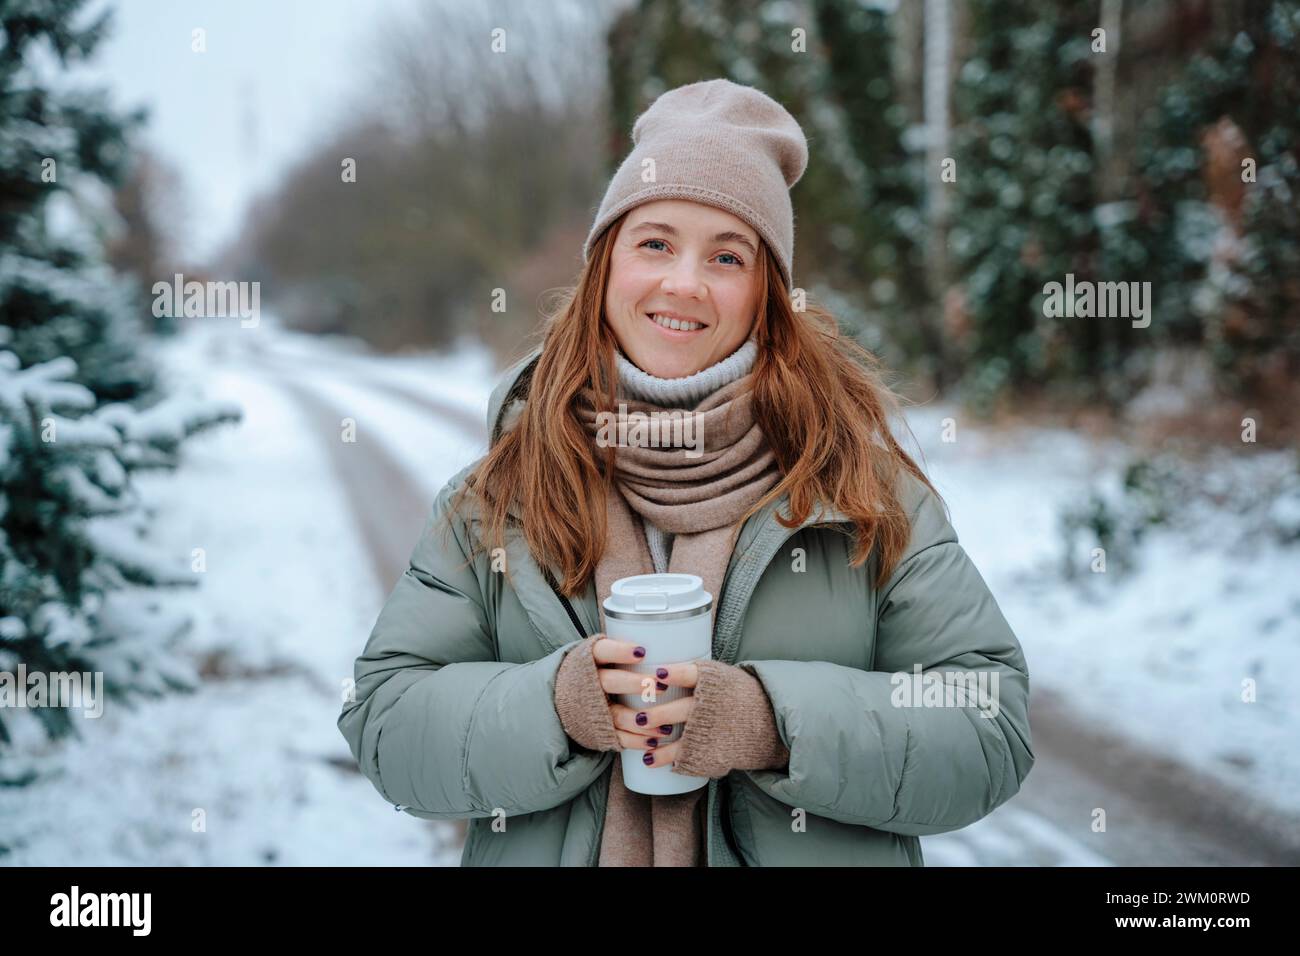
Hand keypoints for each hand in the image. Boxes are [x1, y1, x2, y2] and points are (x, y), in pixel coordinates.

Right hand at [590, 633, 699, 767]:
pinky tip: (654, 741)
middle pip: (611, 682)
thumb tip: (663, 639)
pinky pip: (617, 737)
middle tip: (660, 686)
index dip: (620, 652)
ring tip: (666, 724)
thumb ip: (620, 651)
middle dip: (635, 685)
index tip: (642, 652)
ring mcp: (592, 708)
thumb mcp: (595, 657)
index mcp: (588, 660)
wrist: (558, 699)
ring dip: (642, 720)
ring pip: (616, 714)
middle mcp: (588, 684)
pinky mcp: (596, 729)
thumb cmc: (590, 672)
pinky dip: (636, 740)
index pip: (602, 651)